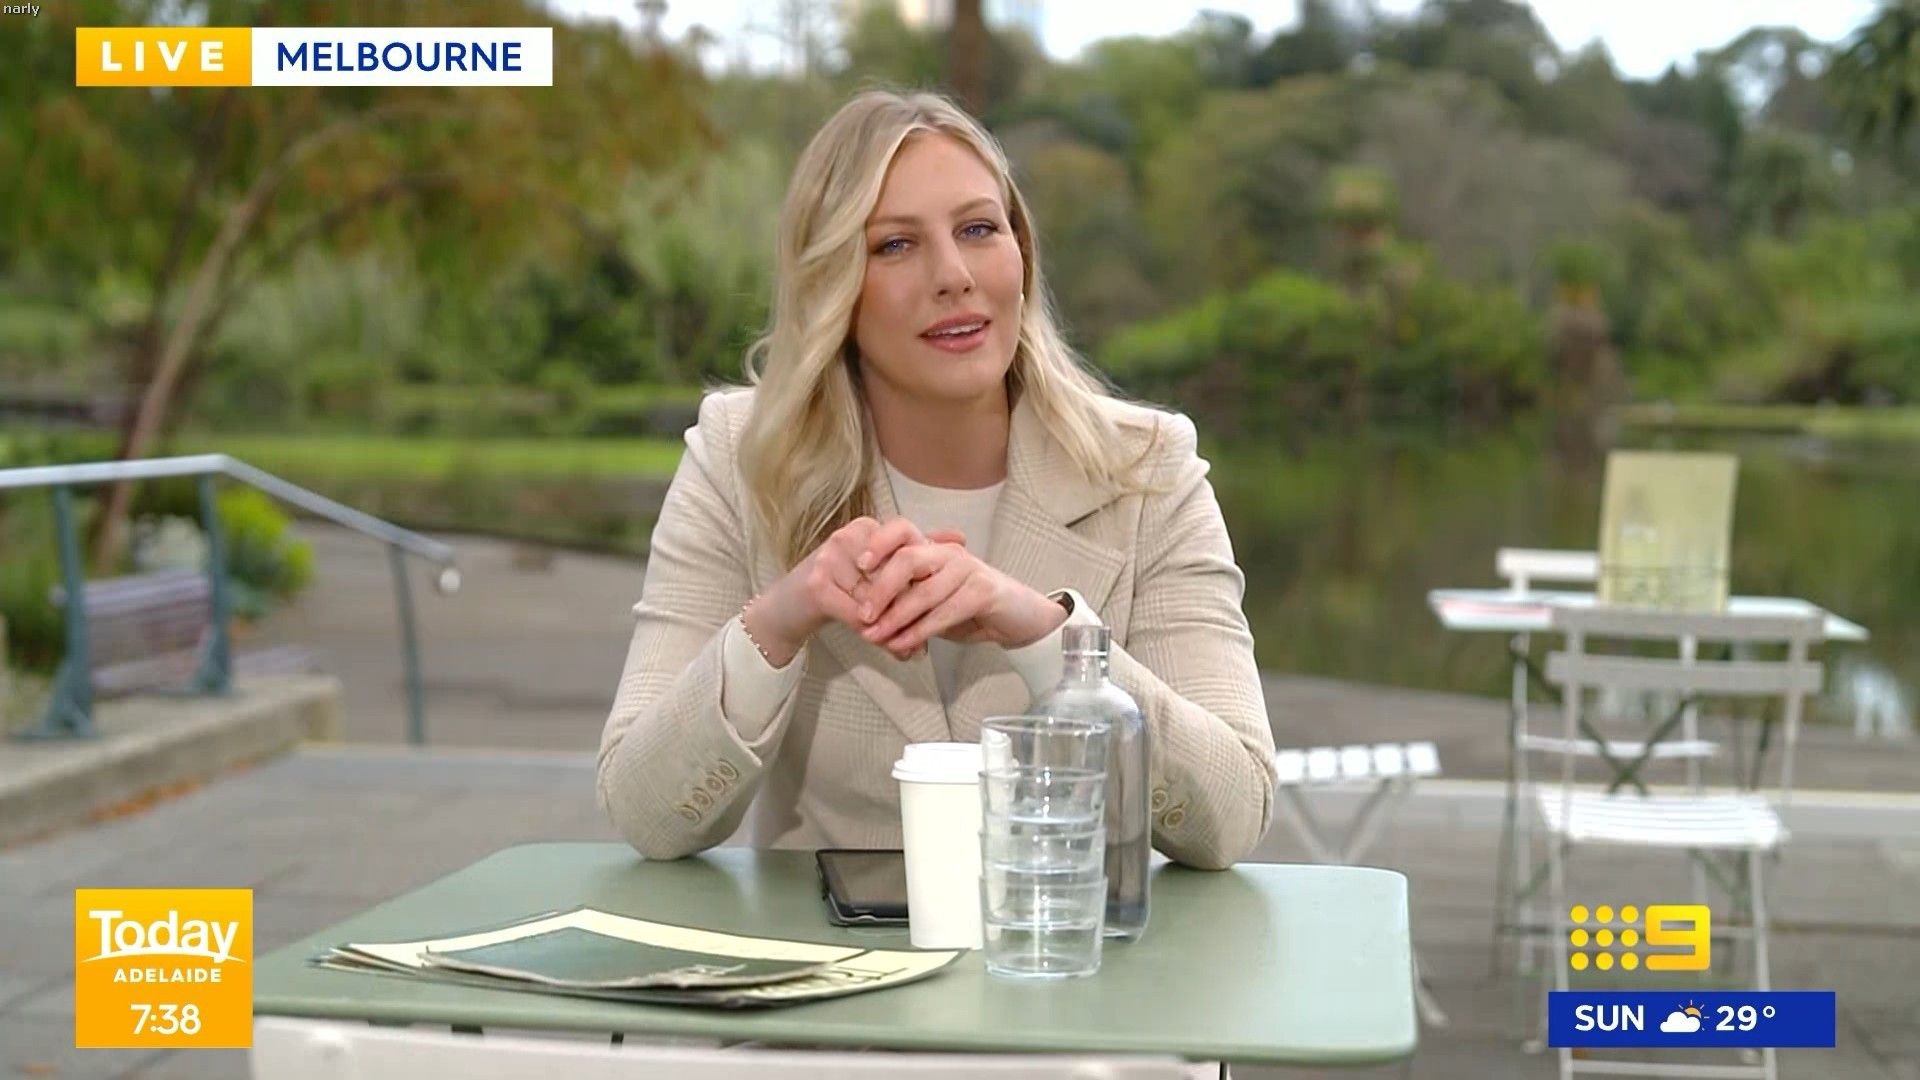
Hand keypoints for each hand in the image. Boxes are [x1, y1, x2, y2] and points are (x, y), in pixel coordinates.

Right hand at [745, 517, 953, 664]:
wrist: (785, 609)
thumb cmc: (836, 590)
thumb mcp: (875, 573)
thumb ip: (913, 558)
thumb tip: (962, 540)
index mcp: (867, 528)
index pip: (909, 546)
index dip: (926, 576)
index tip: (945, 595)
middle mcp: (849, 536)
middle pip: (896, 574)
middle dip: (912, 607)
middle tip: (928, 632)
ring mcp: (831, 558)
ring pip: (879, 598)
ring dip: (896, 626)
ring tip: (910, 646)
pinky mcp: (819, 584)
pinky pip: (859, 615)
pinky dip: (874, 635)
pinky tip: (886, 647)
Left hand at [852, 521, 1066, 659]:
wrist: (1020, 617)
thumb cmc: (972, 608)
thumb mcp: (933, 602)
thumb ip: (905, 601)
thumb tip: (867, 618)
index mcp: (935, 549)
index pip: (902, 532)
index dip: (879, 543)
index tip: (859, 564)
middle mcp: (950, 553)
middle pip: (908, 559)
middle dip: (881, 588)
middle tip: (863, 614)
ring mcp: (968, 570)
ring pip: (924, 591)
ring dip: (896, 618)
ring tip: (876, 637)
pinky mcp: (983, 591)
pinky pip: (944, 612)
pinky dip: (920, 631)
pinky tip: (903, 643)